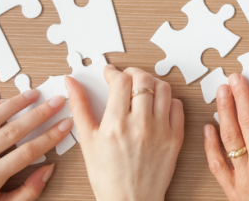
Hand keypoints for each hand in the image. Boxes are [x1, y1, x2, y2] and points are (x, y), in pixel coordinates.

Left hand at [0, 88, 73, 200]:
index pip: (28, 152)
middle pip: (13, 130)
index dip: (50, 137)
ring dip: (14, 104)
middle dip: (38, 114)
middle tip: (55, 102)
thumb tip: (46, 170)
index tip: (64, 125)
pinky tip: (0, 103)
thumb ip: (27, 192)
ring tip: (31, 95)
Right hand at [67, 65, 183, 200]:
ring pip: (163, 88)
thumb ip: (80, 107)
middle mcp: (140, 124)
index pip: (120, 81)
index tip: (109, 74)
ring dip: (151, 83)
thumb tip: (71, 83)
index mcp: (116, 124)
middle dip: (132, 73)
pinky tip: (156, 105)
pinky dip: (168, 100)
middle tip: (125, 79)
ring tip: (142, 89)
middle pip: (143, 79)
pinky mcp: (175, 138)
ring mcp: (161, 130)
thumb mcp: (88, 141)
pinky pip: (177, 106)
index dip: (113, 72)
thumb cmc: (108, 176)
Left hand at [204, 72, 248, 200]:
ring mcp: (245, 177)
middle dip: (241, 95)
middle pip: (248, 121)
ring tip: (221, 92)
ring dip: (224, 112)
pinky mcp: (232, 190)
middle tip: (235, 77)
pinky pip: (217, 164)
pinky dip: (210, 145)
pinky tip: (207, 127)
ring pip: (230, 137)